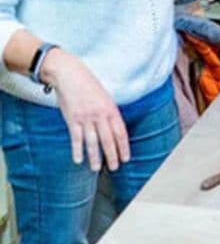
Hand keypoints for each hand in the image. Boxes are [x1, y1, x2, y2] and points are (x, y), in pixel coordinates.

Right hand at [40, 49, 129, 171]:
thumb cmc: (89, 86)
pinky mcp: (72, 118)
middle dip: (112, 156)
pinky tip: (79, 160)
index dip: (123, 147)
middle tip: (114, 167)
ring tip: (96, 168)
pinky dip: (77, 150)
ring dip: (95, 157)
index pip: (120, 133)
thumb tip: (114, 129)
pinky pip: (76, 137)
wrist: (70, 75)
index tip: (125, 158)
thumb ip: (110, 114)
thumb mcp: (105, 98)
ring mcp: (86, 117)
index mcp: (111, 110)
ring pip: (92, 141)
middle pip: (108, 140)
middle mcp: (100, 115)